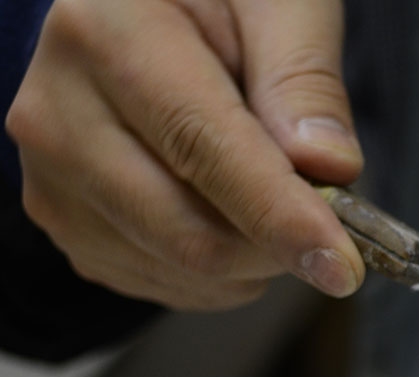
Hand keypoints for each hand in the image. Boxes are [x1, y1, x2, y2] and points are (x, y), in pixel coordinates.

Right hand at [4, 0, 363, 308]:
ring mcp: (49, 175)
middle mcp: (56, 111)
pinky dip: (220, 273)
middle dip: (280, 248)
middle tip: (332, 221)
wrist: (137, 12)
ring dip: (255, 262)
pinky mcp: (62, 221)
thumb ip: (303, 76)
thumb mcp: (274, 3)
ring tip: (270, 194)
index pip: (203, 149)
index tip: (343, 268)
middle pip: (190, 232)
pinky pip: (161, 281)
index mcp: (104, 34)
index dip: (279, 217)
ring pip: (180, 269)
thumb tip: (328, 166)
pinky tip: (231, 215)